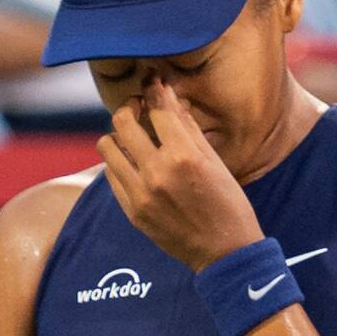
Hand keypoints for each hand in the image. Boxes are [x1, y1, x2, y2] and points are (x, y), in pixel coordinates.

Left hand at [96, 84, 262, 271]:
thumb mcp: (214, 161)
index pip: (157, 108)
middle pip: (123, 122)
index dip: (153, 89)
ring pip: (108, 147)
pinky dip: (118, 162)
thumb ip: (187, 128)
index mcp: (184, 156)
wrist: (224, 253)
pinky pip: (111, 175)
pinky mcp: (132, 212)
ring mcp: (141, 194)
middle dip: (130, 107)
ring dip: (118, 135)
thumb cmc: (228, 204)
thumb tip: (169, 97)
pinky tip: (132, 162)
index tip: (152, 82)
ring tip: (131, 136)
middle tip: (138, 107)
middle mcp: (157, 173)